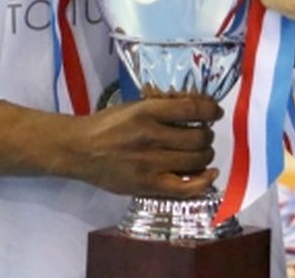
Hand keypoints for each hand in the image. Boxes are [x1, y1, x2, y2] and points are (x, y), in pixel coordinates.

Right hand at [71, 96, 222, 197]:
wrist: (79, 150)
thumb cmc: (108, 126)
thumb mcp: (134, 106)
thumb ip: (163, 108)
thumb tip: (197, 109)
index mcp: (147, 111)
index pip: (192, 109)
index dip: (211, 110)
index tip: (216, 112)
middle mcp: (150, 136)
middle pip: (198, 137)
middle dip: (207, 135)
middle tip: (204, 135)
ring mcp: (150, 163)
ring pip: (196, 160)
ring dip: (206, 155)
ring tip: (201, 152)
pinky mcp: (147, 185)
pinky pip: (185, 188)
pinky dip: (203, 182)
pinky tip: (210, 174)